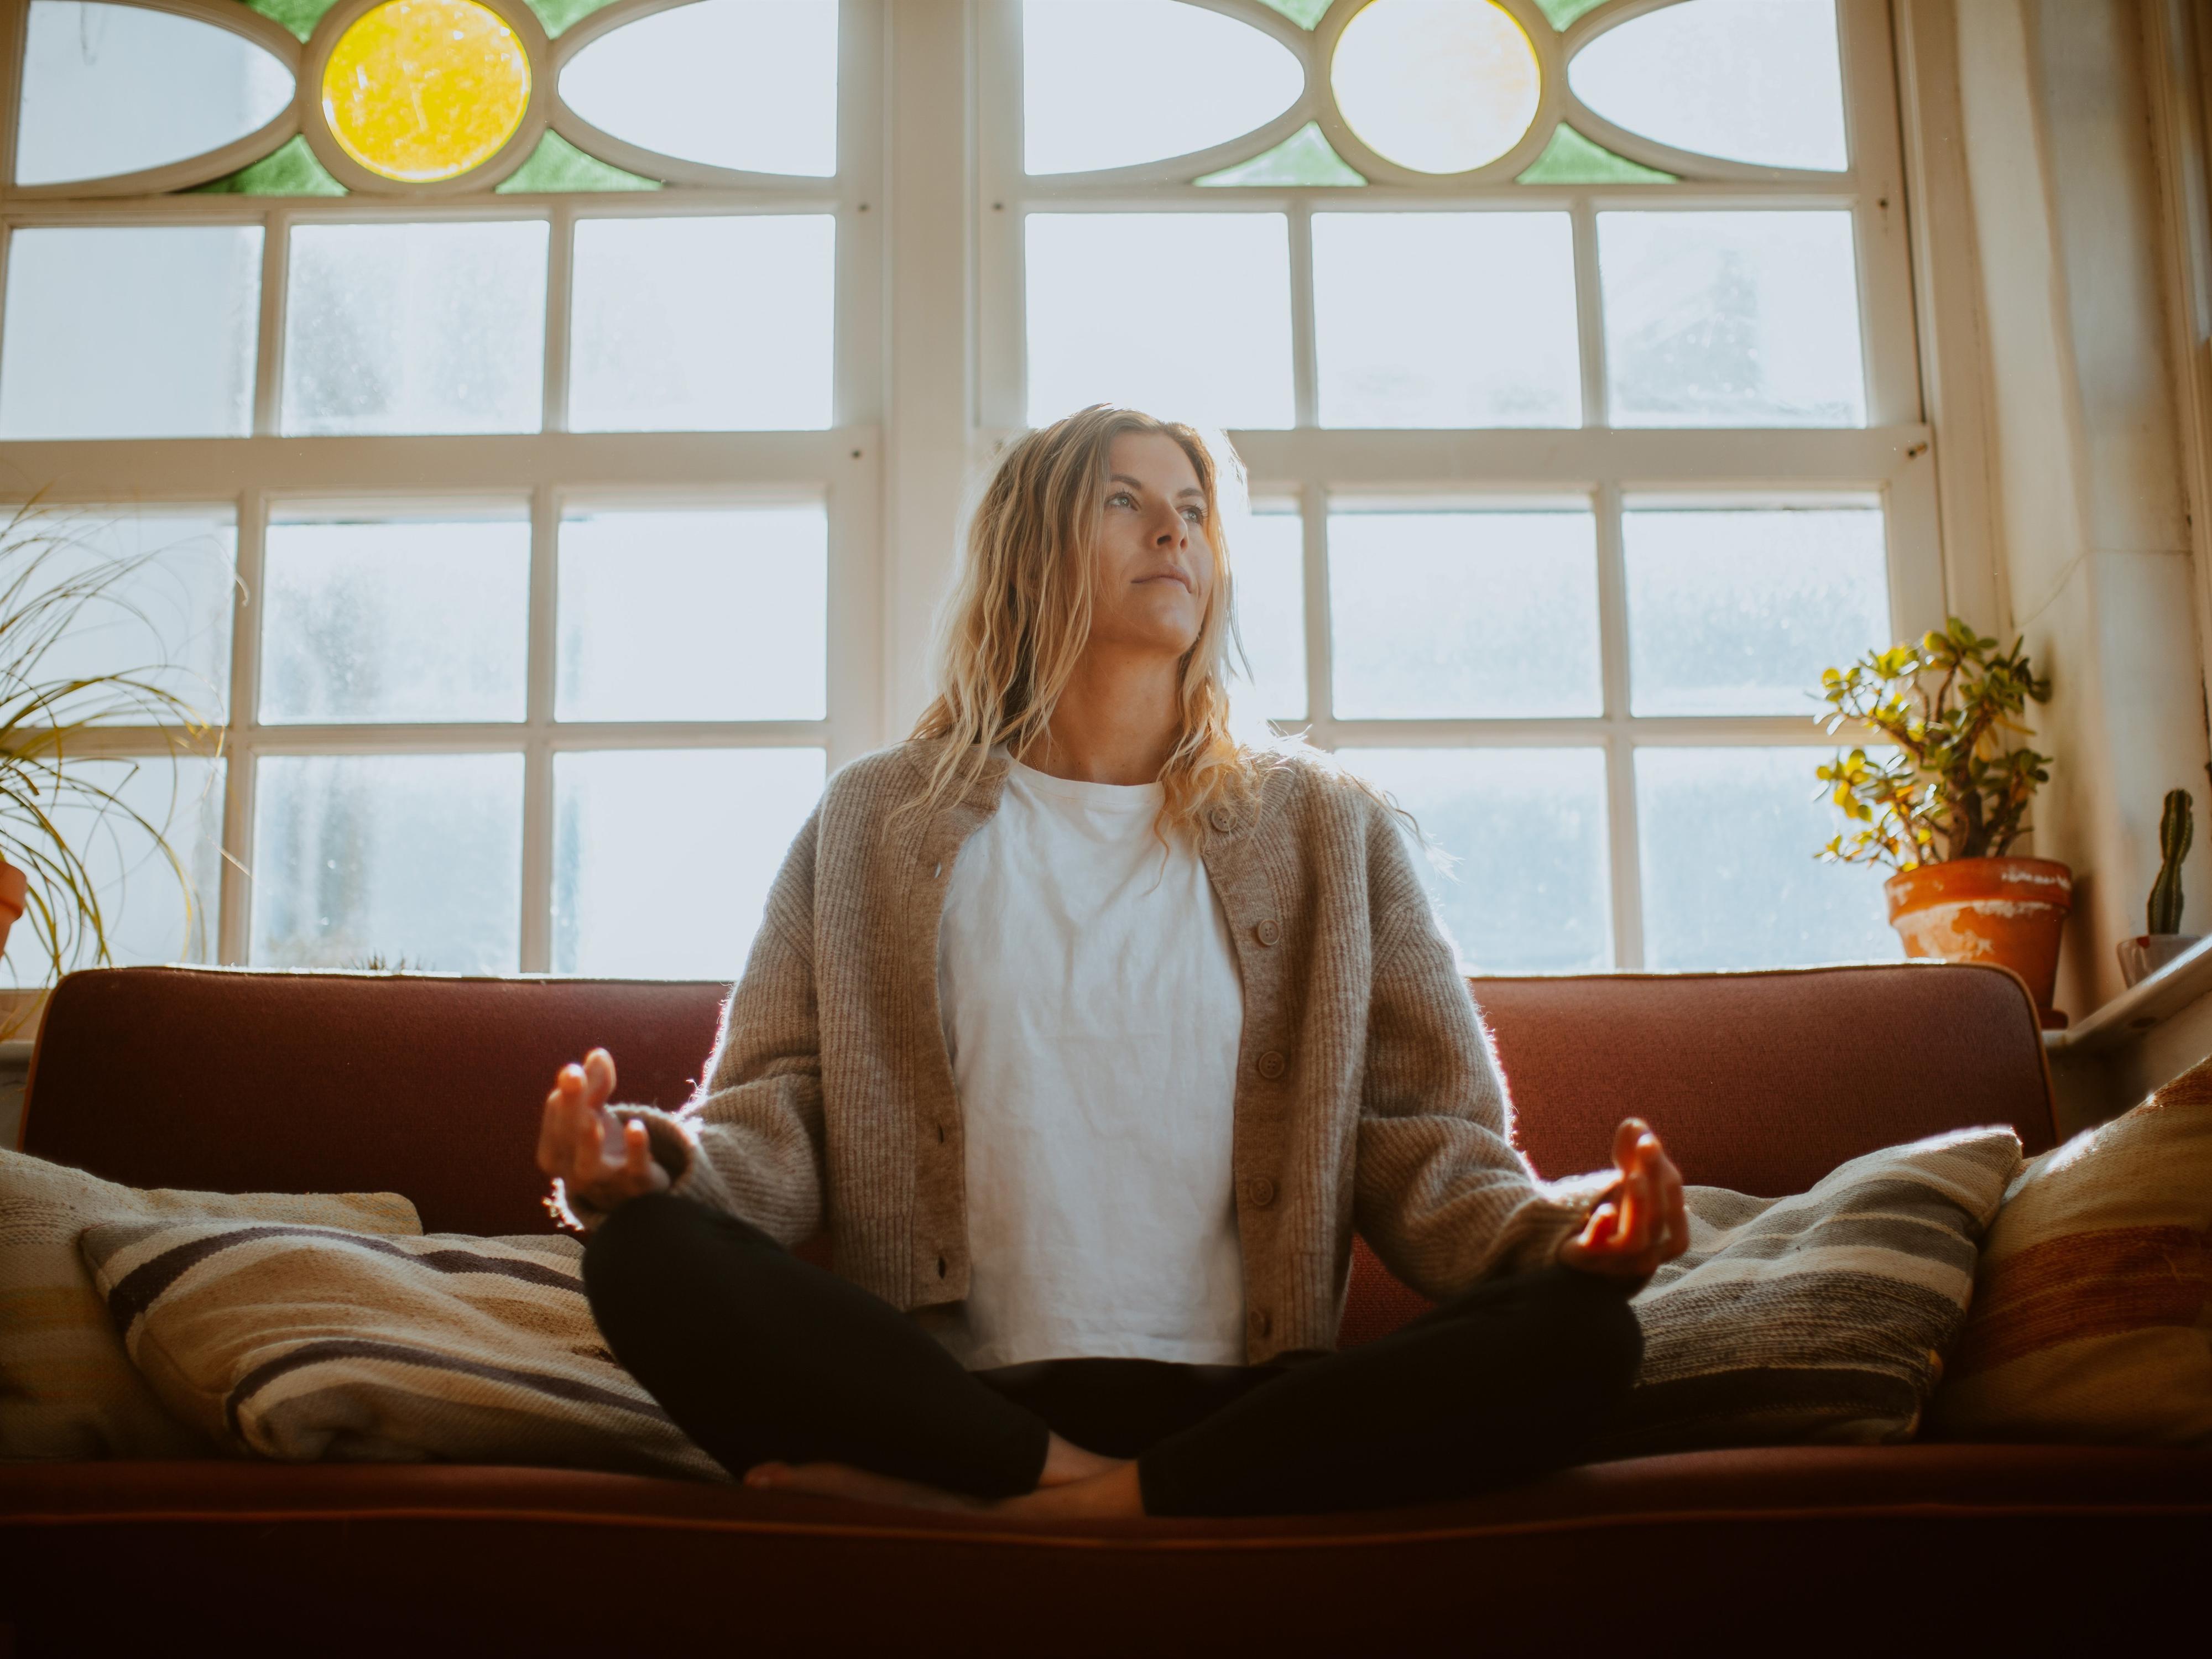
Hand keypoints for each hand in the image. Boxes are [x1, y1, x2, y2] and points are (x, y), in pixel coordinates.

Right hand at [535, 1048, 668, 1214]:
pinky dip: (635, 1149)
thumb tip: (598, 1054)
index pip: (555, 1114)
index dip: (568, 1091)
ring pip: (588, 1164)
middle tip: (572, 1074)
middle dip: (570, 1103)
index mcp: (554, 1151)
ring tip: (591, 1117)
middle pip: (566, 1134)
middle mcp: (571, 1170)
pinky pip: (633, 1169)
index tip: (577, 1070)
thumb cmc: (605, 1148)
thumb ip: (596, 1085)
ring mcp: (604, 1181)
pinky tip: (636, 1127)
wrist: (632, 1196)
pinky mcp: (636, 1185)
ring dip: (588, 1140)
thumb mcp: (596, 1114)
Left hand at [1557, 1117, 1686, 1278]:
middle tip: (1646, 1144)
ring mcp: (1617, 1259)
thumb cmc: (1613, 1220)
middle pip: (1658, 1216)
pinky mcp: (1587, 1259)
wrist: (1579, 1259)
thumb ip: (1631, 1155)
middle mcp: (1647, 1251)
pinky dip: (1603, 1229)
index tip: (1648, 1141)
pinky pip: (1599, 1249)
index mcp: (1662, 1234)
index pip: (1673, 1204)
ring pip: (1637, 1239)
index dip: (1663, 1173)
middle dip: (1653, 1177)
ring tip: (1631, 1175)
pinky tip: (1604, 1210)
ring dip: (1638, 1205)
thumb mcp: (1625, 1186)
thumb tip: (1635, 1123)